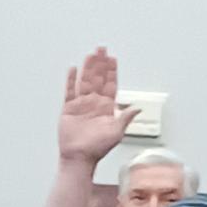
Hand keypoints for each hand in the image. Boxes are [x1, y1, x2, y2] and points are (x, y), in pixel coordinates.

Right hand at [59, 48, 138, 165]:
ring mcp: (81, 105)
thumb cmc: (97, 149)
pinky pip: (69, 91)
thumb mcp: (117, 132)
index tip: (112, 59)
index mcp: (106, 107)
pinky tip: (73, 69)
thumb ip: (126, 117)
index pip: (110, 84)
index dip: (111, 71)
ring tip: (91, 54)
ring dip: (88, 67)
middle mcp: (94, 103)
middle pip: (98, 78)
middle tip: (102, 49)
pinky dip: (70, 80)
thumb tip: (138, 107)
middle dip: (100, 63)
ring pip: (85, 81)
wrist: (79, 158)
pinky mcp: (69, 109)